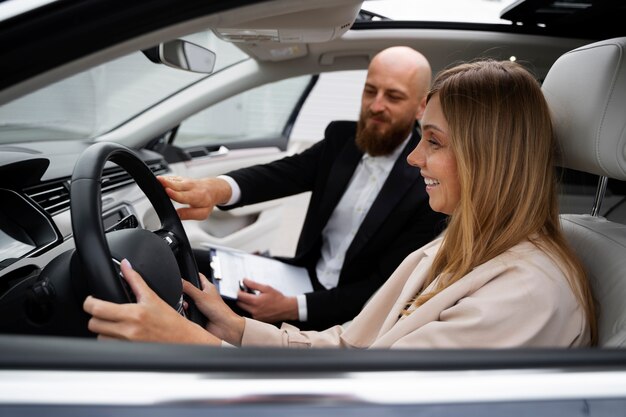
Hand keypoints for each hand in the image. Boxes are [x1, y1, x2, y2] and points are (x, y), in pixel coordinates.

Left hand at [83, 259, 219, 344]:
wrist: (183, 339)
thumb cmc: (170, 320)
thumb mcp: (152, 297)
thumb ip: (135, 280)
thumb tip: (125, 266)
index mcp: (133, 313)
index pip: (97, 309)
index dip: (89, 303)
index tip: (91, 301)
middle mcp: (128, 330)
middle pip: (93, 324)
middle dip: (95, 317)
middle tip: (103, 311)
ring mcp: (127, 343)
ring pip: (99, 337)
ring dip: (103, 330)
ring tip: (113, 324)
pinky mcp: (128, 352)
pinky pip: (109, 347)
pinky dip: (111, 341)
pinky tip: (120, 334)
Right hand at [157, 175, 231, 219]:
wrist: (214, 189)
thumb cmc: (207, 202)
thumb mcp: (202, 213)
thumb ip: (189, 214)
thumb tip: (176, 215)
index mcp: (196, 196)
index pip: (184, 195)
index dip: (175, 194)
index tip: (167, 191)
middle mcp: (190, 187)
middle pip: (177, 185)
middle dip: (167, 183)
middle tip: (157, 181)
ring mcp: (185, 181)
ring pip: (173, 180)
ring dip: (164, 180)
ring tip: (155, 180)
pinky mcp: (181, 178)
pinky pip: (171, 178)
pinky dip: (164, 179)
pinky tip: (158, 180)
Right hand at [182, 274, 245, 345]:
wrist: (223, 326)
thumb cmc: (219, 310)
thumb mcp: (200, 296)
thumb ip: (189, 288)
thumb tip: (180, 280)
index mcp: (208, 287)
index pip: (199, 277)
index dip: (192, 275)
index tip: (184, 274)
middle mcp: (205, 296)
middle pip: (190, 290)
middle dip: (184, 293)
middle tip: (183, 295)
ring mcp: (201, 306)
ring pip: (188, 302)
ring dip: (186, 304)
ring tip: (187, 306)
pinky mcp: (199, 315)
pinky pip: (189, 311)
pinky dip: (187, 312)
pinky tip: (188, 313)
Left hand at [236, 278, 297, 322]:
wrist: (286, 309)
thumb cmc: (278, 298)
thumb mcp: (266, 288)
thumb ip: (253, 284)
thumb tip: (244, 281)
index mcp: (255, 302)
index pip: (239, 296)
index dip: (239, 291)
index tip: (242, 288)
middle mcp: (254, 310)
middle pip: (239, 303)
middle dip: (241, 297)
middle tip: (246, 293)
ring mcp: (255, 316)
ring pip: (244, 309)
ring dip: (245, 303)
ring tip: (254, 299)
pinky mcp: (258, 319)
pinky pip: (249, 313)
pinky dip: (251, 309)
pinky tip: (258, 305)